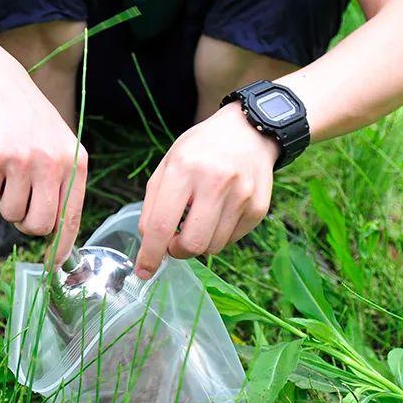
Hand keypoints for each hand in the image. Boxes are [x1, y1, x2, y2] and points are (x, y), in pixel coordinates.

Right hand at [0, 75, 87, 263]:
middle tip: (20, 207)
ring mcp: (23, 160)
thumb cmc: (33, 123)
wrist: (2, 86)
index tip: (53, 266)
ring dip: (4, 201)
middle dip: (25, 225)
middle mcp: (53, 163)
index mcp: (76, 163)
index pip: (71, 217)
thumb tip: (56, 233)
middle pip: (38, 225)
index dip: (61, 247)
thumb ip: (62, 186)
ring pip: (10, 213)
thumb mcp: (60, 148)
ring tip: (8, 173)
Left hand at [134, 104, 277, 277]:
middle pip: (191, 244)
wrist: (247, 131)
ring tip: (197, 220)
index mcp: (184, 169)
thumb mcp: (167, 165)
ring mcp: (242, 196)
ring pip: (213, 247)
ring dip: (198, 243)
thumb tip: (149, 242)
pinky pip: (232, 240)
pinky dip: (218, 235)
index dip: (150, 254)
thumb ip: (153, 203)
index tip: (143, 271)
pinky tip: (218, 213)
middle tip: (173, 242)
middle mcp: (215, 183)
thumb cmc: (199, 150)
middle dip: (177, 252)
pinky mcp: (259, 208)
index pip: (162, 225)